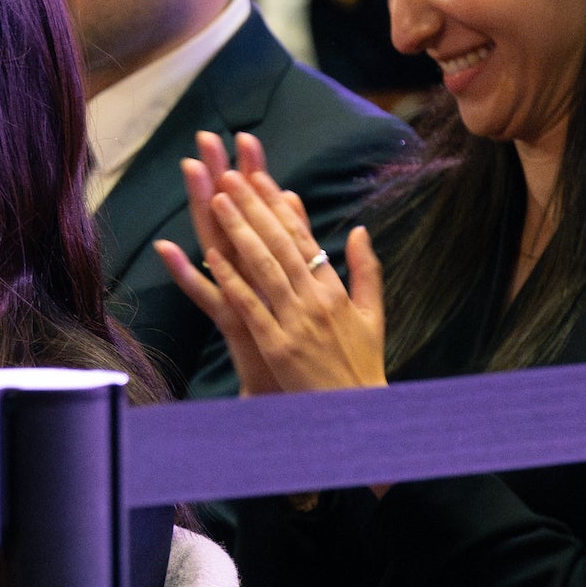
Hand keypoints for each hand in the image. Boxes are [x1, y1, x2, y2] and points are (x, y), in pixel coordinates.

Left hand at [158, 162, 385, 394]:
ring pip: (263, 267)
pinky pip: (251, 307)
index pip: (302, 237)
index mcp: (335, 289)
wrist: (357, 410)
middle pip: (279, 244)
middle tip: (228, 176)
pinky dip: (232, 280)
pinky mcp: (277, 346)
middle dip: (252, 207)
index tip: (258, 177)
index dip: (277, 205)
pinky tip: (212, 257)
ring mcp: (295, 322)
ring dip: (238, 230)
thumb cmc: (362, 362)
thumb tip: (360, 230)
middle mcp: (315, 299)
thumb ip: (366, 269)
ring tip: (217, 200)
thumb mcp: (373, 313)